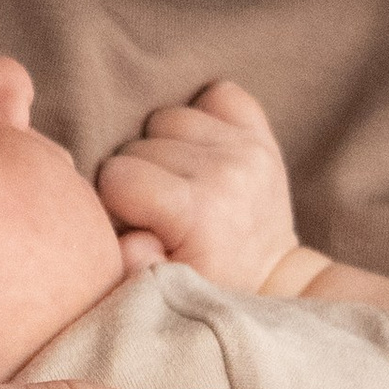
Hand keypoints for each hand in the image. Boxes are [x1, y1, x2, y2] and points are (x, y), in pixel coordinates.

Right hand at [97, 78, 300, 282]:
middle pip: (139, 144)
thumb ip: (135, 266)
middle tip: (161, 211)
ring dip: (166, 146)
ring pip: (170, 117)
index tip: (137, 225)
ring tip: (179, 181)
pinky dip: (206, 116)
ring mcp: (246, 148)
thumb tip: (131, 236)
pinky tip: (203, 151)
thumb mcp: (163, 292)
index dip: (117, 203)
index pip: (117, 177)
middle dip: (139, 176)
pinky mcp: (261, 135)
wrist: (271, 278)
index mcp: (197, 213)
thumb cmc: (207, 286)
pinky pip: (220, 96)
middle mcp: (225, 172)